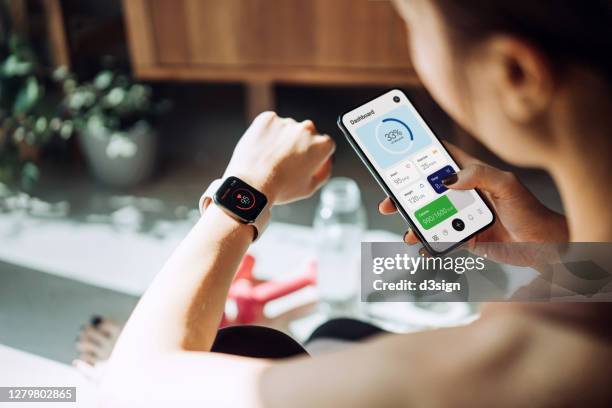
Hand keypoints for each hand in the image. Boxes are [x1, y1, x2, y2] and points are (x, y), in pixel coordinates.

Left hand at [224, 111, 334, 204]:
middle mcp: (307, 128)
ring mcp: (286, 122)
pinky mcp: (267, 118)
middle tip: (286, 162)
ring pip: (288, 129)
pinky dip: (268, 133)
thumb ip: (324, 172)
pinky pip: (271, 124)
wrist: (251, 183)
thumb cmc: (280, 188)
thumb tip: (327, 162)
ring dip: (283, 139)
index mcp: (321, 144)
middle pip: (307, 134)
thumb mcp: (310, 188)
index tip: (305, 162)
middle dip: (300, 145)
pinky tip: (263, 149)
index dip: (316, 155)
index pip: (325, 144)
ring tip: (271, 158)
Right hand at [379, 143, 567, 263]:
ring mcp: (463, 216)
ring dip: (415, 223)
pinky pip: (442, 239)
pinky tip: (424, 246)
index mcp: (472, 174)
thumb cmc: (531, 210)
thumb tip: (448, 179)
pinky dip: (429, 244)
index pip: (442, 158)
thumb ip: (479, 176)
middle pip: (427, 190)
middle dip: (405, 195)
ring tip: (409, 232)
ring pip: (430, 216)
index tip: (399, 156)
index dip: (420, 154)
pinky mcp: (467, 237)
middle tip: (389, 202)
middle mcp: (464, 193)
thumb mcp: (507, 185)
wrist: (546, 246)